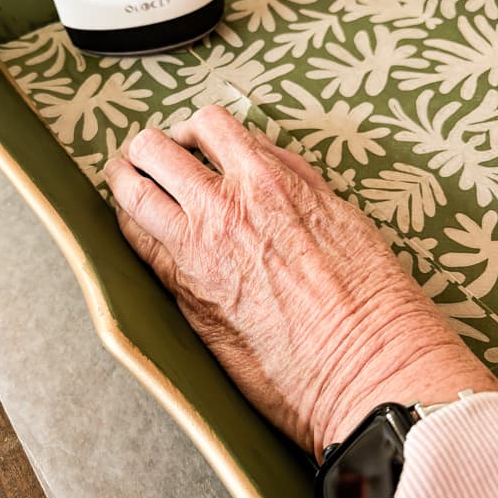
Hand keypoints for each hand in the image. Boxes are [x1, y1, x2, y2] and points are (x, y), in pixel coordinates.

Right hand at [104, 106, 497, 460]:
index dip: (120, 189)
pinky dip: (241, 144)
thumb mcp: (215, 337)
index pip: (131, 200)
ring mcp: (269, 186)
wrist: (376, 367)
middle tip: (147, 163)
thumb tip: (162, 246)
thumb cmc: (300, 373)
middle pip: (152, 150)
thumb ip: (180, 280)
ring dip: (189, 133)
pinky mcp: (310, 180)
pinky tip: (246, 166)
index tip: (123, 186)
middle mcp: (222, 211)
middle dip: (140, 154)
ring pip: (206, 123)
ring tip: (195, 150)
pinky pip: (260, 137)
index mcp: (192, 257)